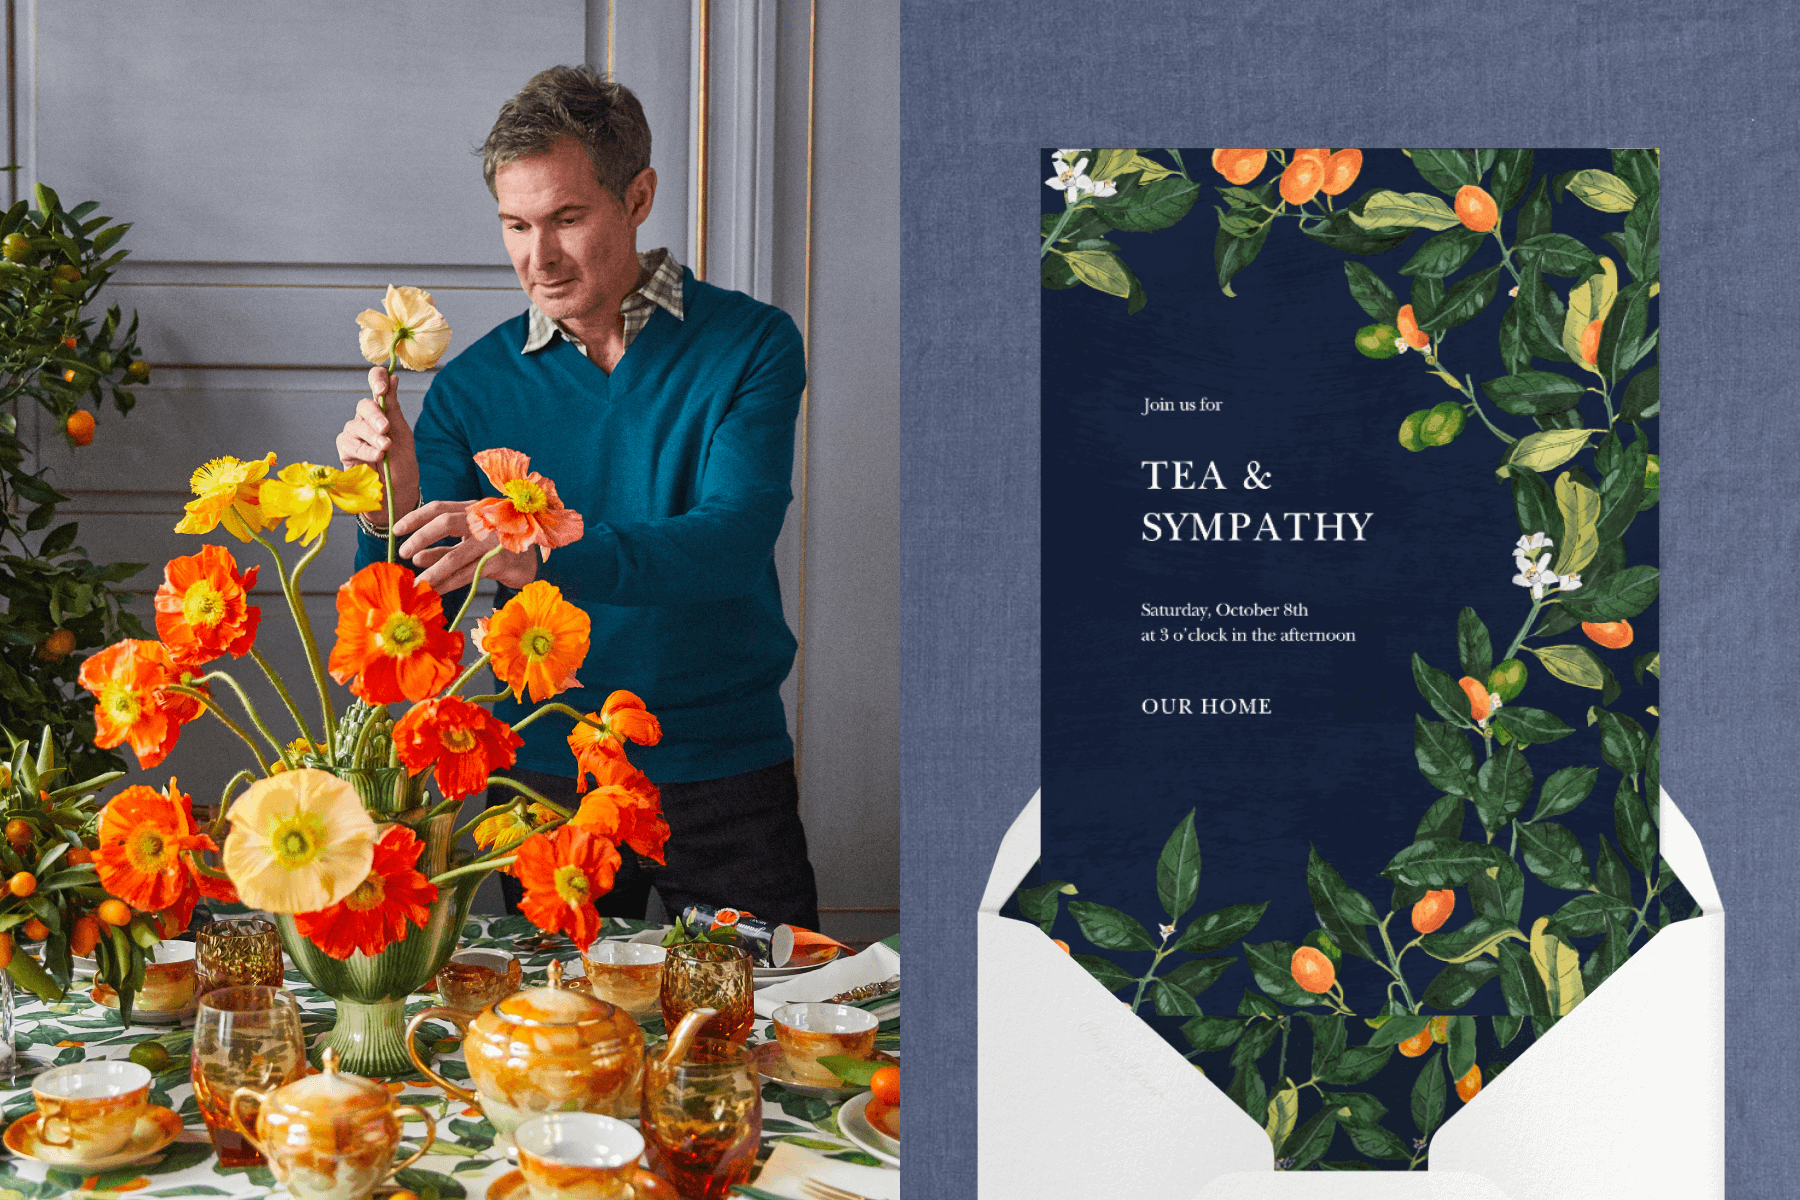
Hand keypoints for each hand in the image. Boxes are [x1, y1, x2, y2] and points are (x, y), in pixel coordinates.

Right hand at [335, 366, 419, 528]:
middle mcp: (366, 419)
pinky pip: (350, 443)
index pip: (376, 383)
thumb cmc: (402, 464)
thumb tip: (393, 377)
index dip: (377, 380)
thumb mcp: (404, 434)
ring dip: (373, 437)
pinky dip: (365, 449)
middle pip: (364, 405)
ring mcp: (354, 433)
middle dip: (376, 416)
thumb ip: (394, 408)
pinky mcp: (345, 449)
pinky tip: (377, 456)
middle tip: (387, 429)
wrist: (397, 493)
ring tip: (386, 449)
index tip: (383, 388)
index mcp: (383, 410)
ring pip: (357, 425)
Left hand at [394, 500, 538, 594]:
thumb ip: (443, 548)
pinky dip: (449, 583)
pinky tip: (435, 590)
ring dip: (432, 570)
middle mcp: (484, 520)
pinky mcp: (499, 561)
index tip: (396, 530)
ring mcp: (493, 540)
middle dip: (420, 538)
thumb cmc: (495, 550)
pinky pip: (467, 574)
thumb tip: (416, 557)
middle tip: (404, 554)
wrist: (530, 563)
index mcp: (473, 510)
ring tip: (417, 582)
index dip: (415, 518)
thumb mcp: (467, 544)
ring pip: (455, 555)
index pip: (439, 508)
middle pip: (445, 522)